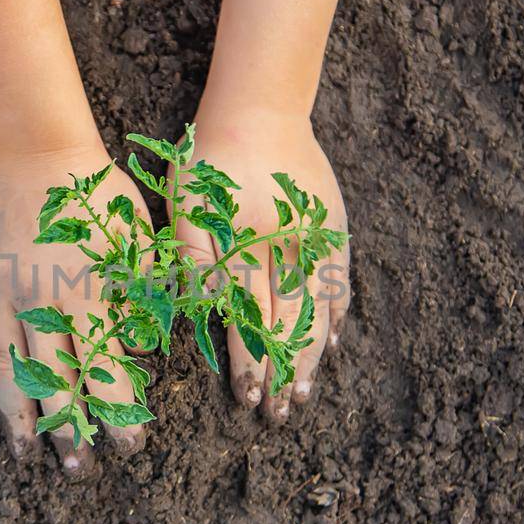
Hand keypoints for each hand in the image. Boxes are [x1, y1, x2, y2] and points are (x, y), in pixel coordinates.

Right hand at [0, 146, 153, 472]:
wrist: (40, 148)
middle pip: (52, 384)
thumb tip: (159, 349)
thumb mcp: (140, 243)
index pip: (103, 373)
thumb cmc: (100, 195)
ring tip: (24, 453)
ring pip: (4, 368)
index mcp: (85, 297)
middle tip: (77, 469)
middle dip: (67, 431)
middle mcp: (39, 304)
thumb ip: (149, 296)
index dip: (118, 415)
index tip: (131, 446)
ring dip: (15, 416)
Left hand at [176, 110, 350, 420]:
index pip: (250, 319)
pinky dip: (335, 316)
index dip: (249, 362)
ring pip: (317, 311)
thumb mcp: (185, 209)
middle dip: (281, 373)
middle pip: (287, 324)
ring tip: (304, 393)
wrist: (258, 110)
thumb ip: (194, 262)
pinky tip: (330, 344)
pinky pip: (339, 282)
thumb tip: (206, 313)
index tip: (247, 398)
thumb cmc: (207, 162)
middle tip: (278, 413)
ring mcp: (316, 241)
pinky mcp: (333, 229)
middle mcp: (286, 250)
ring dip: (310, 357)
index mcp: (245, 247)